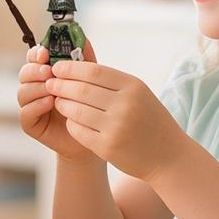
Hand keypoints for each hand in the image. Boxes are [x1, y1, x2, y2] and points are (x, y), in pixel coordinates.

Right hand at [17, 42, 99, 160]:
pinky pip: (25, 112)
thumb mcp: (89, 80)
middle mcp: (35, 87)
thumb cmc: (90, 105)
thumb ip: (85, 60)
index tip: (45, 52)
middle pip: (24, 73)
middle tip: (48, 71)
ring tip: (52, 89)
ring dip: (36, 87)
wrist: (94, 134)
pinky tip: (50, 103)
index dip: (36, 53)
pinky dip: (36, 105)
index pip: (33, 57)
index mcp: (46, 73)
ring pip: (23, 91)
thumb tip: (85, 37)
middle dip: (35, 70)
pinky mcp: (31, 123)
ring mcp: (31, 105)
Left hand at [44, 61, 185, 181]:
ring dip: (62, 104)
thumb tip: (78, 62)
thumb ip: (112, 79)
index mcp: (133, 86)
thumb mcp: (139, 93)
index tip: (57, 67)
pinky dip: (71, 123)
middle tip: (50, 83)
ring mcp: (116, 127)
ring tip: (58, 101)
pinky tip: (70, 120)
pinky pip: (78, 130)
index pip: (93, 71)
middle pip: (81, 89)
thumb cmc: (150, 120)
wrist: (168, 156)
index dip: (71, 68)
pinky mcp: (107, 147)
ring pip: (76, 110)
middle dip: (60, 85)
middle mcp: (125, 105)